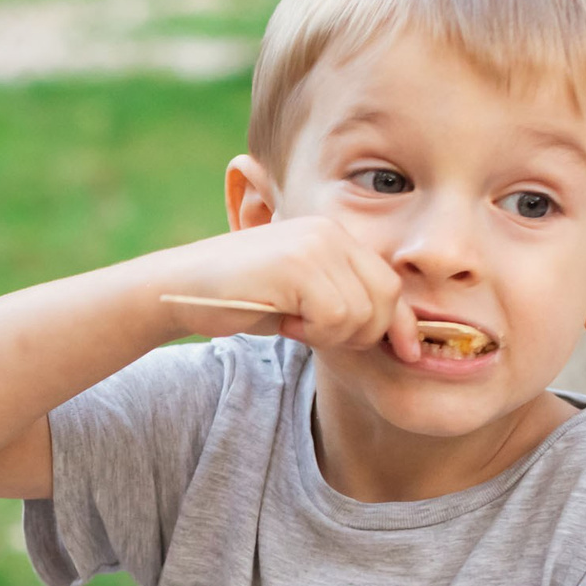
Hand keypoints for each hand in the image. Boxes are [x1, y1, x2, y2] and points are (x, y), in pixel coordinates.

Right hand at [154, 216, 419, 361]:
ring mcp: (314, 244)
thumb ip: (344, 303)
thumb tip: (401, 336)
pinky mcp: (297, 265)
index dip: (400, 324)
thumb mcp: (301, 298)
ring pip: (361, 312)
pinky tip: (285, 323)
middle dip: (361, 332)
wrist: (178, 288)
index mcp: (333, 234)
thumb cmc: (239, 299)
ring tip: (294, 323)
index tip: (407, 353)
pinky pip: (335, 316)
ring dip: (331, 334)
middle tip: (314, 332)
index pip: (389, 284)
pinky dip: (314, 333)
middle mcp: (329, 232)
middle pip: (385, 298)